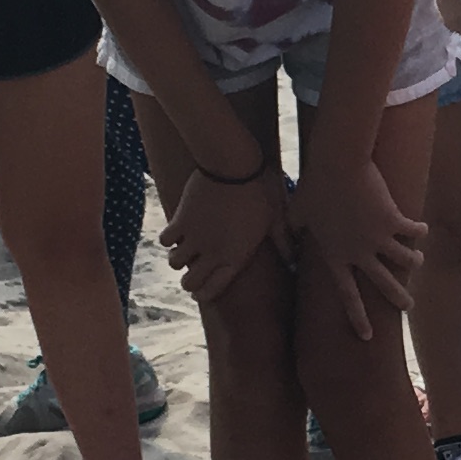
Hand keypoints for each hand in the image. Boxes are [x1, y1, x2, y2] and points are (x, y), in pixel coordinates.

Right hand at [163, 160, 292, 301]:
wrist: (233, 165)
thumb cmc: (261, 191)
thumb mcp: (277, 218)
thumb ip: (283, 242)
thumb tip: (295, 261)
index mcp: (236, 256)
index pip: (214, 288)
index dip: (205, 294)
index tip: (200, 294)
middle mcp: (212, 252)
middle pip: (189, 281)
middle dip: (189, 281)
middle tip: (190, 274)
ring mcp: (195, 237)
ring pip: (174, 262)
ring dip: (177, 259)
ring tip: (182, 252)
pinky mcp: (180, 220)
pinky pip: (165, 239)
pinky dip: (168, 238)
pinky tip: (174, 232)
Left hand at [288, 150, 424, 343]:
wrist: (338, 166)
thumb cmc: (314, 187)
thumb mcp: (296, 213)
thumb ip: (291, 234)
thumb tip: (287, 248)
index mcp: (335, 256)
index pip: (347, 295)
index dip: (358, 317)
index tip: (366, 336)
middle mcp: (359, 253)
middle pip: (383, 285)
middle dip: (398, 299)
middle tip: (408, 307)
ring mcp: (378, 239)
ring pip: (404, 261)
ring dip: (413, 263)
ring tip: (419, 262)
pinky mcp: (393, 220)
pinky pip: (412, 232)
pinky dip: (419, 231)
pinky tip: (423, 230)